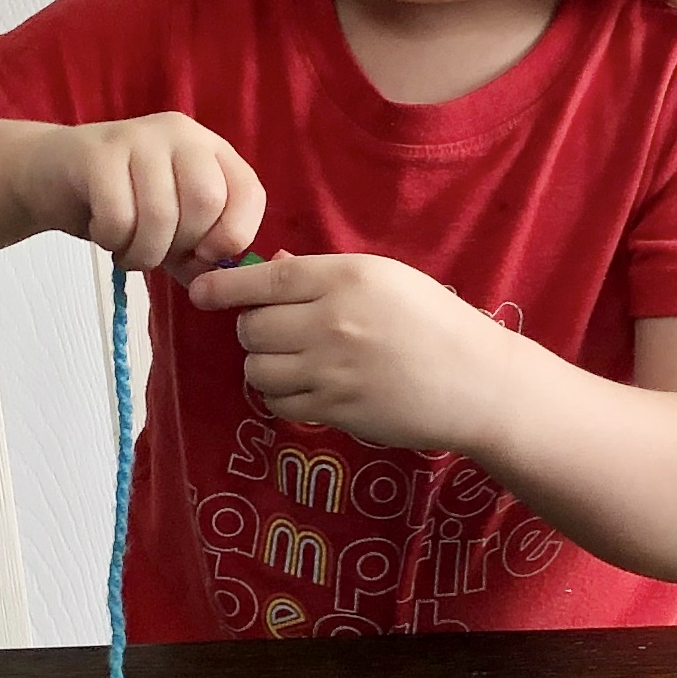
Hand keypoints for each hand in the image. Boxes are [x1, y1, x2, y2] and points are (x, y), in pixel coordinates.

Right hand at [14, 112, 263, 276]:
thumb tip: (221, 280)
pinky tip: (104, 235)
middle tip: (158, 253)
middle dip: (183, 246)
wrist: (49, 174)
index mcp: (210, 149)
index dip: (233, 235)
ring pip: (160, 214)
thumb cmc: (122, 202)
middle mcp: (181, 134)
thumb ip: (200, 253)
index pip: (248, 192)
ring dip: (144, 253)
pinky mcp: (97, 154)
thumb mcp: (172, 228)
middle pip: (206, 201)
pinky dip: (113, 242)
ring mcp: (138, 138)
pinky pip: (118, 216)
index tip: (204, 257)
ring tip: (128, 251)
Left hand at [187, 251, 506, 450]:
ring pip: (257, 369)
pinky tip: (306, 386)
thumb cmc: (433, 321)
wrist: (476, 381)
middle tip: (278, 331)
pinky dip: (281, 395)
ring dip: (264, 365)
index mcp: (346, 278)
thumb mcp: (384, 278)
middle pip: (252, 327)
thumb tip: (266, 268)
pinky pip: (279, 403)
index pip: (265, 280)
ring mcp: (332, 370)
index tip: (200, 291)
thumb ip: (323, 274)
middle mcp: (333, 321)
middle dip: (255, 329)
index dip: (223, 286)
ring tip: (291, 360)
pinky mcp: (335, 409)